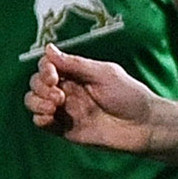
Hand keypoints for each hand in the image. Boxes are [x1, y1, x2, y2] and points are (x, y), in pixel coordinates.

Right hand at [27, 49, 159, 153]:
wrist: (143, 126)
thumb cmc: (129, 95)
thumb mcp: (104, 74)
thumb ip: (75, 64)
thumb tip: (48, 49)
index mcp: (76, 74)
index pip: (47, 66)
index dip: (44, 70)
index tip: (53, 76)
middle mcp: (67, 90)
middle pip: (36, 84)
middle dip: (40, 87)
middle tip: (60, 95)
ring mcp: (65, 110)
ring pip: (34, 102)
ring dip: (37, 101)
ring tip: (55, 106)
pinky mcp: (65, 130)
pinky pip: (41, 123)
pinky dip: (39, 118)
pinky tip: (50, 117)